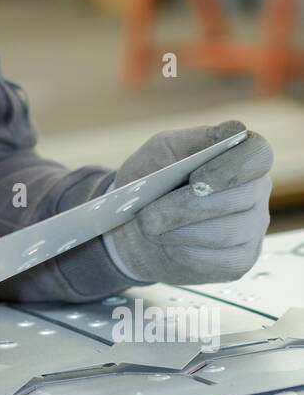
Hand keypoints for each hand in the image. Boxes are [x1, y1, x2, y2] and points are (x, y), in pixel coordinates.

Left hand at [104, 120, 272, 285]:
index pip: (259, 154)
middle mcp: (255, 192)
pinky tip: (166, 246)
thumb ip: (193, 140)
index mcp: (241, 157)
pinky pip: (220, 261)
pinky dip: (185, 254)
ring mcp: (252, 228)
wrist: (135, 226)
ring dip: (180, 232)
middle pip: (241, 198)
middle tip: (147, 215)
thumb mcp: (164, 150)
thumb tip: (230, 132)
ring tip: (148, 228)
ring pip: (227, 233)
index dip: (233, 167)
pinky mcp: (240, 261)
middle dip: (188, 207)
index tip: (196, 180)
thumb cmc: (154, 180)